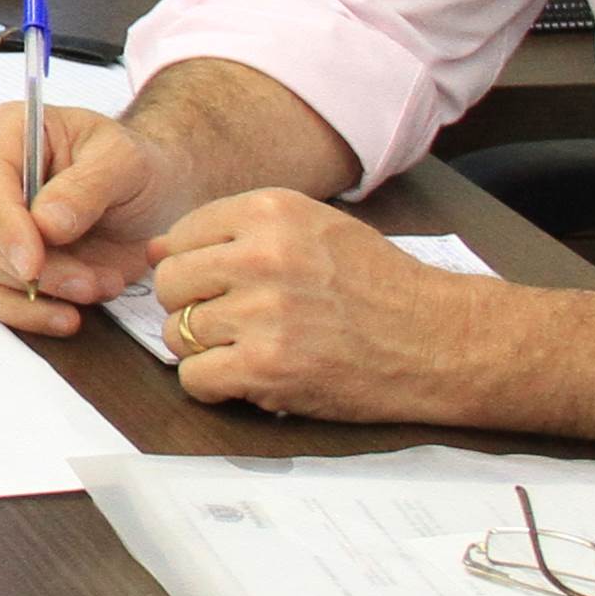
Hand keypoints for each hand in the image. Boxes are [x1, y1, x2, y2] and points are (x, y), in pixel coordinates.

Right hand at [0, 101, 213, 334]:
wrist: (155, 196)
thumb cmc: (136, 166)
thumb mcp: (125, 161)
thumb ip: (87, 186)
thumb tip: (45, 224)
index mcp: (12, 132)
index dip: (4, 223)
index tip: (32, 263)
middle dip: (38, 268)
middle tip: (89, 282)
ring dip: (47, 291)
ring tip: (102, 284)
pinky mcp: (6, 263)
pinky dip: (29, 315)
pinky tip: (67, 318)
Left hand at [143, 190, 483, 419]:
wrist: (436, 339)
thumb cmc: (379, 284)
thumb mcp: (315, 228)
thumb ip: (241, 231)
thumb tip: (158, 248)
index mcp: (271, 211)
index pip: (180, 236)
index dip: (193, 266)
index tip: (219, 285)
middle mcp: (261, 255)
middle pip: (169, 283)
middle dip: (189, 306)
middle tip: (227, 321)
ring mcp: (263, 312)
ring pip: (177, 333)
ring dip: (203, 348)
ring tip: (245, 349)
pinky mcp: (268, 366)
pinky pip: (195, 377)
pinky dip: (212, 385)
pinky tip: (244, 378)